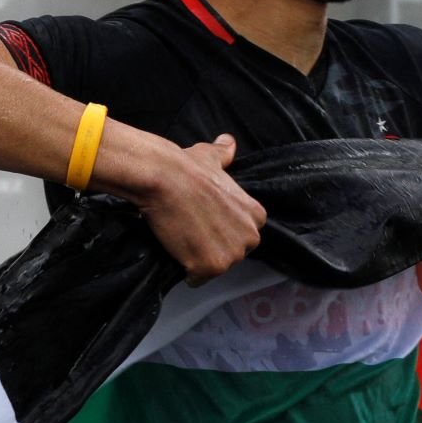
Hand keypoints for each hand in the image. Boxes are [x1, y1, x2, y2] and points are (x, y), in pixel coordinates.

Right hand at [123, 132, 266, 283]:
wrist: (165, 178)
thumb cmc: (187, 168)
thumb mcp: (212, 157)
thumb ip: (224, 154)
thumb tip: (228, 143)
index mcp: (256, 215)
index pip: (243, 235)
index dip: (222, 231)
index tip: (206, 222)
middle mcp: (250, 238)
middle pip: (232, 254)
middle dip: (214, 248)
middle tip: (192, 230)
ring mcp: (231, 255)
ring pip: (215, 268)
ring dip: (199, 260)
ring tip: (183, 238)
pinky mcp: (210, 268)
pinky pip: (198, 279)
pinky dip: (186, 272)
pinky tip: (178, 252)